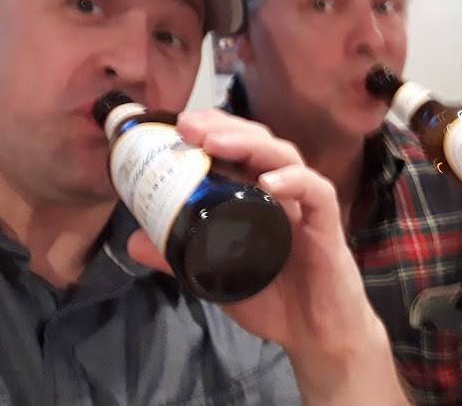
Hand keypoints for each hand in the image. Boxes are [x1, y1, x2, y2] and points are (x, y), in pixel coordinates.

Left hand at [126, 109, 385, 361]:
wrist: (315, 336)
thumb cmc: (274, 299)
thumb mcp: (216, 276)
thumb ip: (180, 258)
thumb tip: (134, 241)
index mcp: (256, 195)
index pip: (237, 148)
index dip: (210, 129)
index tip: (176, 126)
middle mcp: (281, 191)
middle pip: (257, 141)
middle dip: (223, 127)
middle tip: (188, 125)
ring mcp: (305, 205)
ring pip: (284, 156)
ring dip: (249, 144)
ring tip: (216, 142)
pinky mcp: (327, 224)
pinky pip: (316, 193)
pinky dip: (294, 181)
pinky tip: (269, 181)